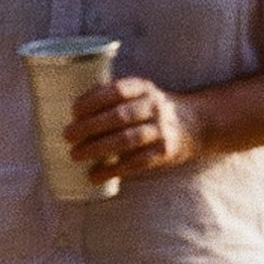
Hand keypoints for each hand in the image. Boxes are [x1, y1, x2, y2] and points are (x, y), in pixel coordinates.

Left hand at [65, 76, 201, 181]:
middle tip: (67, 136)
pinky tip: (96, 175)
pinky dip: (114, 170)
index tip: (73, 111)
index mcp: (143, 88)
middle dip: (89, 127)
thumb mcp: (138, 93)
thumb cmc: (151, 109)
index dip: (94, 100)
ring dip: (98, 149)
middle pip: (119, 117)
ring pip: (127, 140)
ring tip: (76, 155)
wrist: (196, 124)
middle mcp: (154, 106)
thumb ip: (112, 97)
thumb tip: (73, 111)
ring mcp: (162, 130)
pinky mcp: (166, 152)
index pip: (117, 91)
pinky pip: (137, 162)